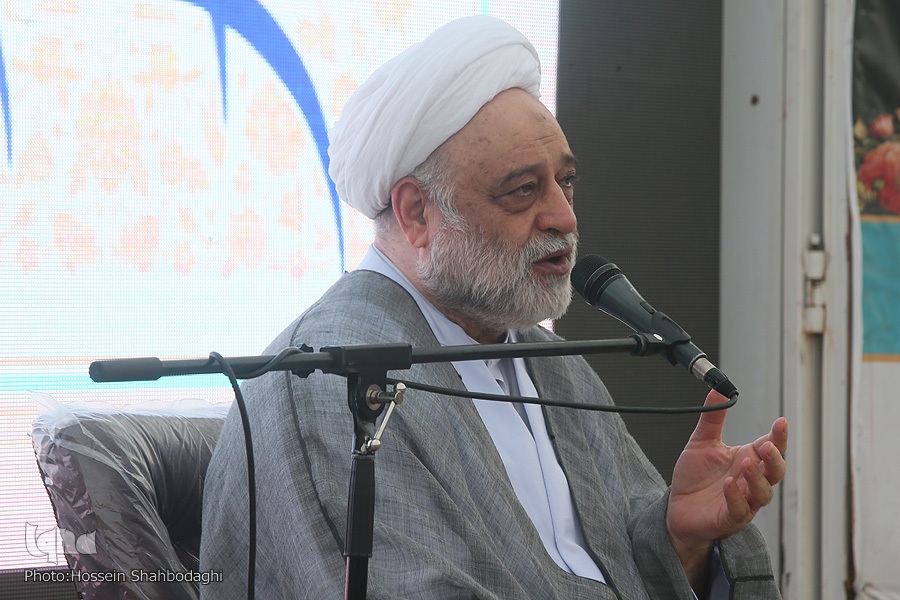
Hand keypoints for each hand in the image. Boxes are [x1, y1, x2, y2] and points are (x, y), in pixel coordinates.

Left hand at [666, 390, 787, 585]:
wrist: (677, 508)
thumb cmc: (694, 478)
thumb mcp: (702, 442)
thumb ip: (712, 419)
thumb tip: (717, 390)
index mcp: (747, 459)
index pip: (770, 447)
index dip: (778, 436)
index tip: (781, 422)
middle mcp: (750, 481)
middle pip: (775, 471)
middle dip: (774, 459)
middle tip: (766, 446)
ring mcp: (744, 501)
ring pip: (763, 492)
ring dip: (757, 478)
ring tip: (747, 464)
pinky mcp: (730, 518)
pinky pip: (740, 509)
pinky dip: (736, 497)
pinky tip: (730, 484)